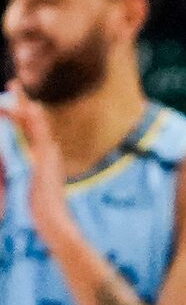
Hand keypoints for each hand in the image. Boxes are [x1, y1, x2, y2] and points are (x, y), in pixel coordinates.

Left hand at [0, 90, 75, 245]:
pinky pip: (39, 134)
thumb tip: (34, 175)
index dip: (20, 114)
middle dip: (22, 101)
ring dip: (24, 104)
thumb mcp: (35, 189)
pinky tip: (27, 107)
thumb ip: (35, 177)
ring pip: (36, 122)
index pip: (30, 130)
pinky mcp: (46, 159)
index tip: (11, 100)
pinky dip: (33, 119)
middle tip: (12, 83)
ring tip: (14, 87)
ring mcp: (49, 154)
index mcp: (43, 157)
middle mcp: (49, 152)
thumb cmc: (44, 211)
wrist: (54, 221)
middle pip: (34, 120)